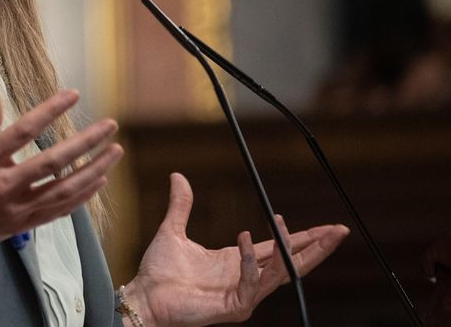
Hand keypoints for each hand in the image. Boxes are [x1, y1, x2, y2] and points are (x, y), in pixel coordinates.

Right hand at [0, 89, 122, 283]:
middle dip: (85, 142)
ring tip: (114, 152)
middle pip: (53, 161)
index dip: (50, 110)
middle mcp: (3, 186)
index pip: (23, 130)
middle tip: (109, 125)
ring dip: (94, 169)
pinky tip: (97, 180)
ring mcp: (15, 208)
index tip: (73, 95)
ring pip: (64, 189)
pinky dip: (81, 195)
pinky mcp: (22, 224)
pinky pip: (59, 209)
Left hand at [123, 173, 350, 326]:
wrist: (144, 296)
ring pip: (280, 273)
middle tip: (339, 231)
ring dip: (289, 251)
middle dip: (318, 247)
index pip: (280, 250)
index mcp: (238, 262)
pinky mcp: (235, 307)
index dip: (304, 238)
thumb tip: (178, 176)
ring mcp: (243, 294)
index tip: (327, 226)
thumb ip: (181, 205)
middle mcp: (246, 278)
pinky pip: (251, 282)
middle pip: (293, 264)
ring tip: (293, 227)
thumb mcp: (173, 230)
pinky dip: (251, 260)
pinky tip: (246, 237)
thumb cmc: (158, 271)